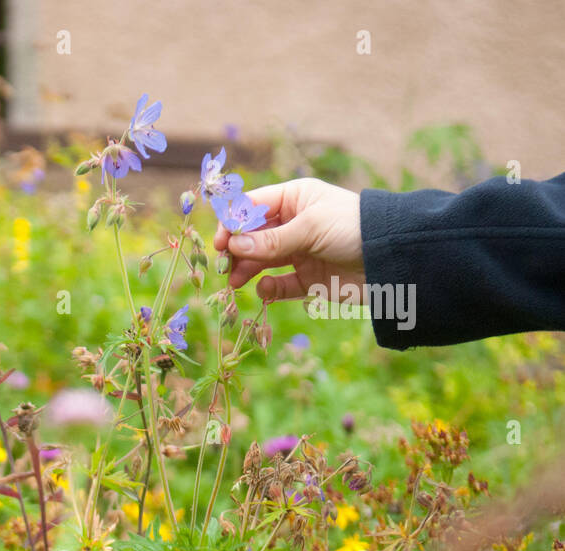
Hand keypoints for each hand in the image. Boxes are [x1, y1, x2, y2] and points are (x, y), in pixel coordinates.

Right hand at [212, 178, 363, 301]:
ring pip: (260, 262)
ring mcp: (298, 252)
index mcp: (294, 199)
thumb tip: (233, 247)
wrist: (392, 258)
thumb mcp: (310, 228)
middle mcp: (293, 224)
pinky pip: (278, 285)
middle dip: (235, 251)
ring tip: (235, 283)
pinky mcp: (307, 279)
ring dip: (245, 271)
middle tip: (223, 267)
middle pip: (251, 237)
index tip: (220, 242)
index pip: (252, 207)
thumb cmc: (353, 228)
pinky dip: (268, 289)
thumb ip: (271, 240)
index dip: (233, 223)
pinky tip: (264, 290)